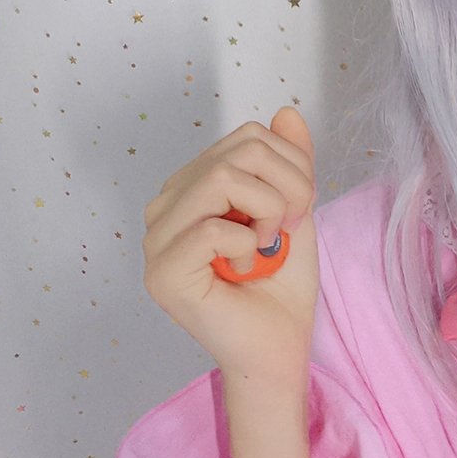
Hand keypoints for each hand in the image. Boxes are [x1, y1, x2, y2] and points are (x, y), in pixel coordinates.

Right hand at [141, 105, 319, 383]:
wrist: (278, 347)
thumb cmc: (280, 285)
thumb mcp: (294, 210)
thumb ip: (290, 162)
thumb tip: (286, 110)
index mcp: (192, 188)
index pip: (246, 137)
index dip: (291, 164)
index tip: (299, 208)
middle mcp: (166, 208)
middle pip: (238, 150)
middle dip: (288, 185)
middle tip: (289, 227)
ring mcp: (156, 240)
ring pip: (221, 179)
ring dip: (267, 211)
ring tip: (267, 245)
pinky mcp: (162, 273)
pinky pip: (212, 227)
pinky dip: (246, 244)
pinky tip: (246, 267)